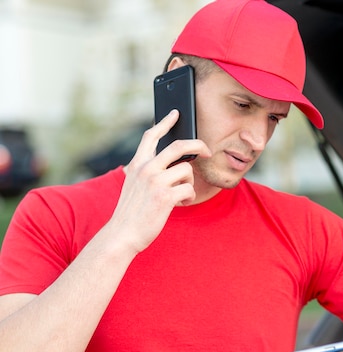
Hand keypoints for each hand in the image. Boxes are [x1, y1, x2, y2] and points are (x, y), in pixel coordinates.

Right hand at [107, 110, 210, 253]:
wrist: (122, 234)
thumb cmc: (132, 212)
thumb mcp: (134, 185)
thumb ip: (148, 171)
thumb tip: (174, 163)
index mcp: (137, 165)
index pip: (151, 136)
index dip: (165, 122)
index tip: (176, 113)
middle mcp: (146, 169)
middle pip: (179, 146)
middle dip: (198, 145)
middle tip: (207, 152)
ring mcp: (155, 182)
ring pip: (187, 171)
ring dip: (188, 184)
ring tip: (179, 195)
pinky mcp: (165, 196)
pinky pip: (189, 190)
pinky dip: (188, 198)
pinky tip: (179, 204)